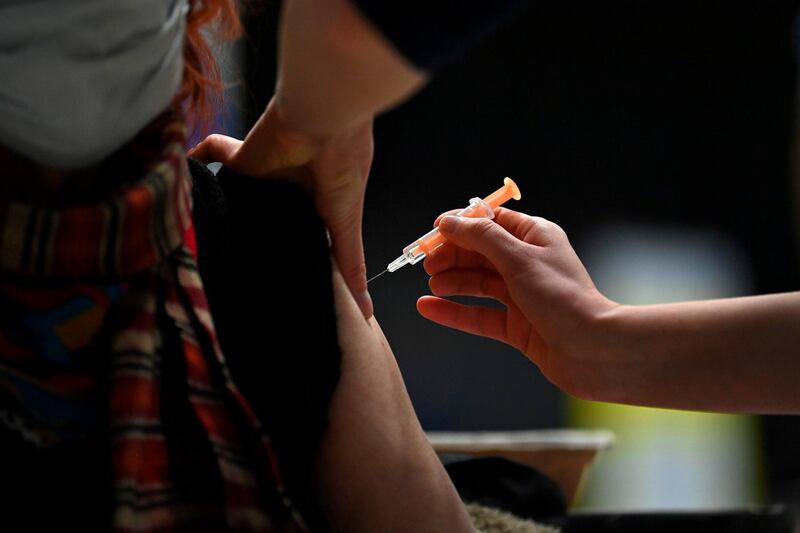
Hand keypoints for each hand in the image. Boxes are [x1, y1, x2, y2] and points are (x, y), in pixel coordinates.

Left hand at [189, 97, 374, 316]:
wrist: (323, 125)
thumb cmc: (342, 171)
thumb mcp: (345, 227)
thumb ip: (349, 266)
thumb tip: (366, 313)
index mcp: (315, 206)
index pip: (297, 234)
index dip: (287, 251)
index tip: (274, 278)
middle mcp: (286, 191)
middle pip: (264, 215)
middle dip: (253, 233)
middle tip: (235, 264)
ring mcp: (262, 175)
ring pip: (237, 193)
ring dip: (226, 206)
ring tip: (205, 235)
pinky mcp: (240, 158)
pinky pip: (211, 153)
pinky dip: (198, 157)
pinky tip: (185, 170)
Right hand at [417, 208, 616, 393]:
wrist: (593, 351)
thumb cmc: (564, 298)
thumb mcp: (519, 258)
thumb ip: (481, 237)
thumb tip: (450, 222)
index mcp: (536, 237)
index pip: (492, 222)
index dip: (462, 225)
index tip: (434, 230)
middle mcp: (528, 263)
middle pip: (481, 253)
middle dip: (453, 255)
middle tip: (428, 264)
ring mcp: (522, 296)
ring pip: (478, 283)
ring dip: (452, 281)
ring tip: (432, 285)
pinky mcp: (517, 326)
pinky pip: (478, 314)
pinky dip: (454, 311)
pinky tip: (428, 308)